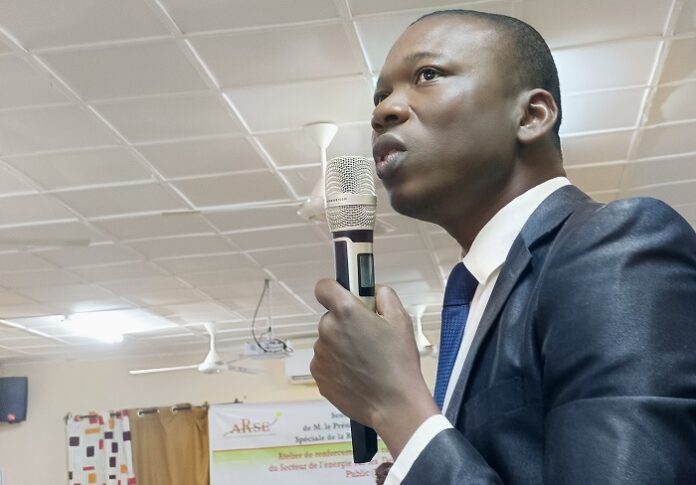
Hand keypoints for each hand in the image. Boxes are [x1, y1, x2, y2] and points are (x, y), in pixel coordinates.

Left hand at [311, 279, 438, 456]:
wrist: (394, 404)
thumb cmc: (399, 360)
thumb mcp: (401, 320)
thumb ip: (384, 296)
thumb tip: (371, 290)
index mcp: (345, 312)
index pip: (323, 287)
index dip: (334, 290)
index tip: (346, 299)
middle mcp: (326, 330)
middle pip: (330, 318)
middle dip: (345, 324)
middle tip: (368, 339)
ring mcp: (319, 355)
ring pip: (328, 342)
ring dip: (341, 346)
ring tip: (364, 362)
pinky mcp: (318, 376)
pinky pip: (326, 363)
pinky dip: (337, 366)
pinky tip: (356, 376)